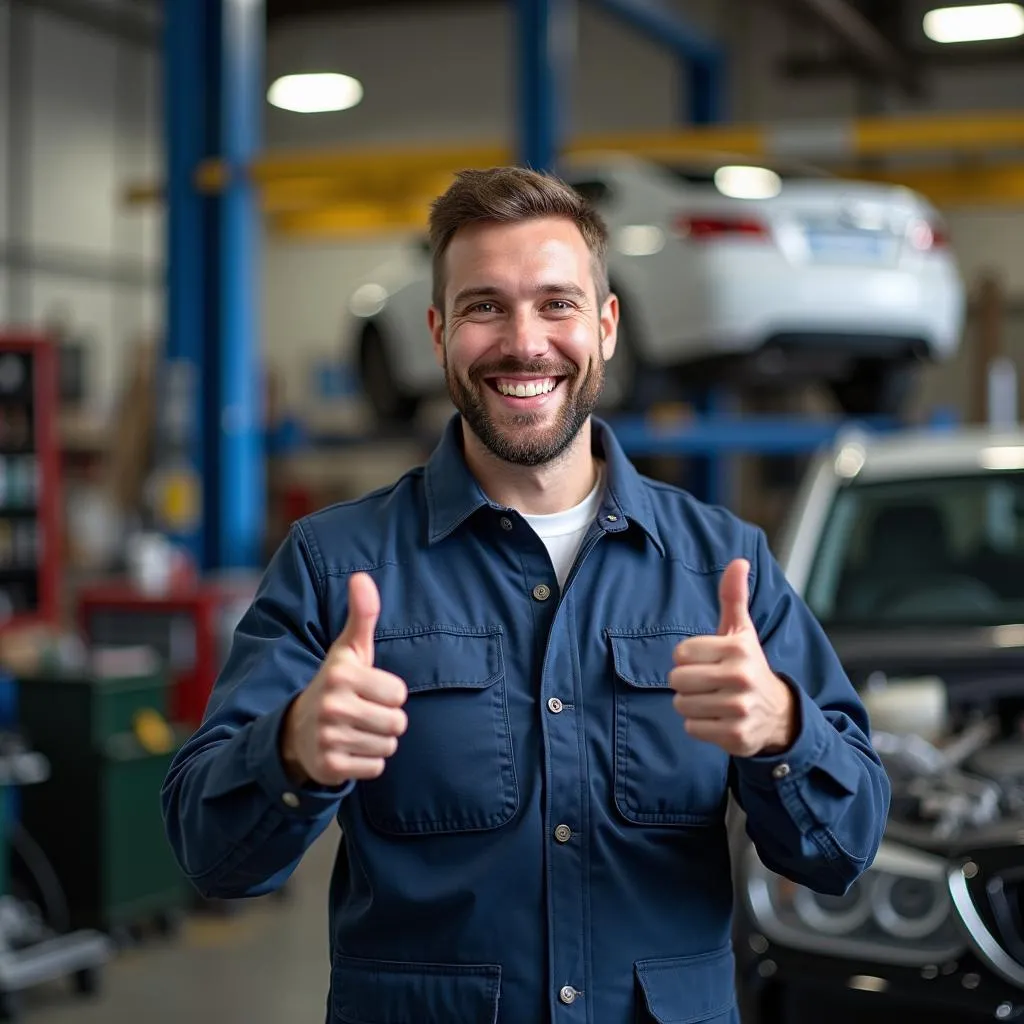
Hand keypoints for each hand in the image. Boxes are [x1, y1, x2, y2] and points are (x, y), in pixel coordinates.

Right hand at [281, 573, 407, 786]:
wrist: (295, 732)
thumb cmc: (335, 685)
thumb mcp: (348, 650)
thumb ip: (362, 615)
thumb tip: (361, 577)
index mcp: (341, 674)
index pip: (399, 694)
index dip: (389, 694)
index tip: (368, 691)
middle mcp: (332, 704)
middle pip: (397, 722)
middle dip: (386, 720)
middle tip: (362, 714)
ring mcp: (328, 737)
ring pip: (388, 746)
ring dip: (377, 741)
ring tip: (355, 730)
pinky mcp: (329, 766)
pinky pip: (375, 768)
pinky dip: (367, 763)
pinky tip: (349, 750)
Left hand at [668, 559, 795, 757]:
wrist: (779, 714)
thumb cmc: (748, 666)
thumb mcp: (741, 631)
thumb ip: (733, 596)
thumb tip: (738, 560)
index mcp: (738, 649)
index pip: (680, 653)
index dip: (688, 658)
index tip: (707, 661)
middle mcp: (741, 678)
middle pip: (677, 680)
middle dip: (687, 682)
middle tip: (709, 683)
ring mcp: (739, 709)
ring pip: (681, 705)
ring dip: (692, 704)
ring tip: (714, 701)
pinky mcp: (736, 737)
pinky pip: (691, 728)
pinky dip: (700, 726)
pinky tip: (719, 720)